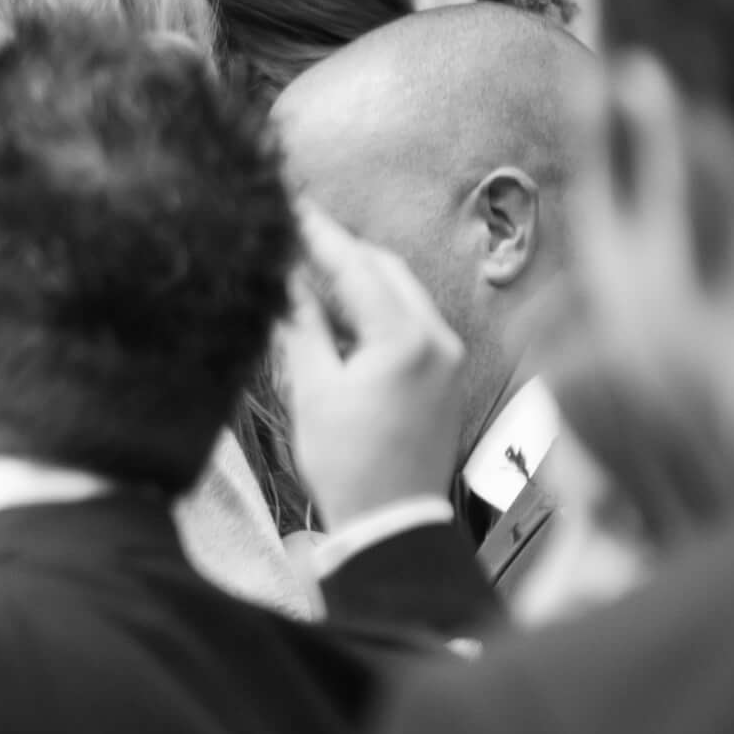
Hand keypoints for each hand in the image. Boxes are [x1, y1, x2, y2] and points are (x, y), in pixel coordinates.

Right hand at [277, 205, 470, 535]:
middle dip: (342, 253)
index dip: (319, 235)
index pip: (356, 266)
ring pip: (400, 297)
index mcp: (405, 339)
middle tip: (298, 240)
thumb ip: (300, 327)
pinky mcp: (445, 378)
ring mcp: (448, 358)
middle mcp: (438, 339)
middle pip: (386, 271)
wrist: (392, 525)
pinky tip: (341, 321)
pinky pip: (410, 327)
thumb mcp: (311, 392)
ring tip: (310, 279)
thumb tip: (286, 281)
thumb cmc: (348, 466)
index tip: (292, 208)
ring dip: (358, 284)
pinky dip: (375, 315)